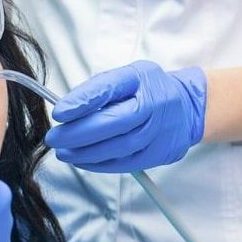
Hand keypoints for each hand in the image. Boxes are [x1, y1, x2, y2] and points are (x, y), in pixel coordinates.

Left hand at [45, 61, 206, 172]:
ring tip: (63, 153)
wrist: (187, 106)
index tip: (59, 113)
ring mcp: (160, 131)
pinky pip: (127, 163)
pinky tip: (82, 161)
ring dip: (86, 153)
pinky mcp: (161, 153)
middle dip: (79, 133)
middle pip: (114, 122)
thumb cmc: (145, 89)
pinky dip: (101, 164)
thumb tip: (66, 110)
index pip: (109, 89)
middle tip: (54, 138)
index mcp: (141, 78)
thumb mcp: (123, 77)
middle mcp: (155, 104)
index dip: (82, 102)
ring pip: (120, 147)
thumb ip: (96, 90)